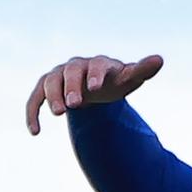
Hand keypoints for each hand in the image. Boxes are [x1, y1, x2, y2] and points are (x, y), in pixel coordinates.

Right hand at [26, 53, 161, 135]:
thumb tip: (159, 59)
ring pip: (49, 82)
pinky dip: (32, 112)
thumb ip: (142, 70)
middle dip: (71, 87)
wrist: (95, 84)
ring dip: (52, 97)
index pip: (97, 65)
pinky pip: (35, 98)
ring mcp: (58, 75)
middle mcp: (75, 66)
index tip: (96, 88)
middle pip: (70, 72)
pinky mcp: (46, 87)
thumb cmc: (114, 81)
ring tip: (58, 113)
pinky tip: (35, 132)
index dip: (96, 75)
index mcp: (98, 63)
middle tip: (74, 105)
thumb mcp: (129, 78)